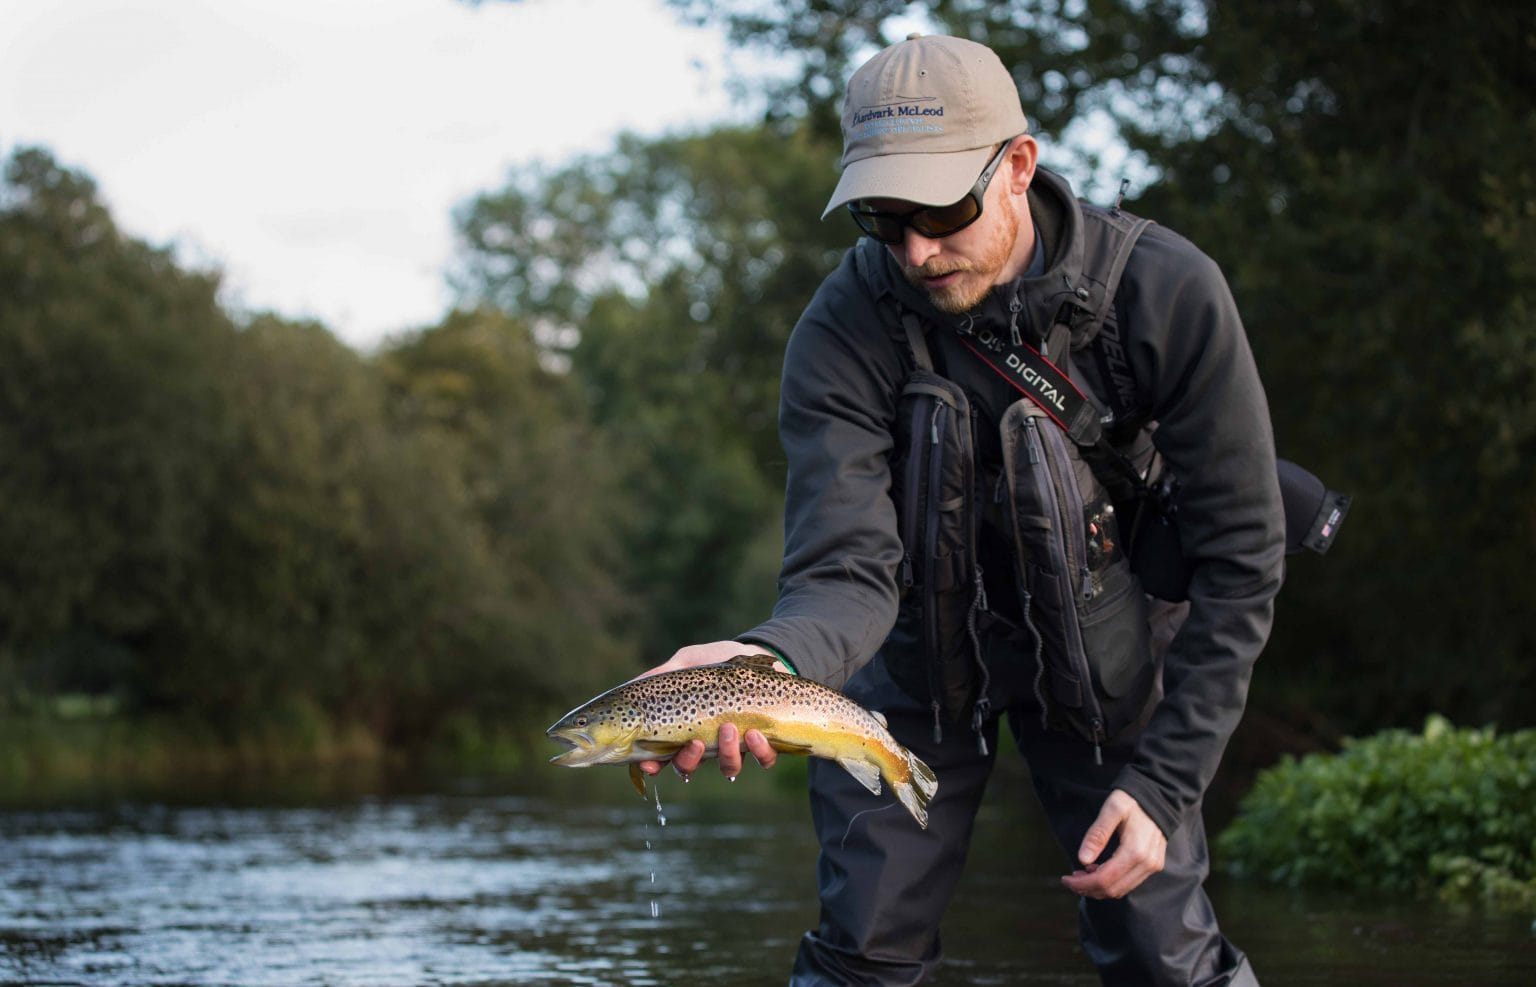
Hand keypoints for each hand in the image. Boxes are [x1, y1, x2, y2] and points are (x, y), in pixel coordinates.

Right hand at [634, 641, 788, 780]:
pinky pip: (763, 759)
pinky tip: (755, 733)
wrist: (757, 653)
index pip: (662, 755)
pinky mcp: (764, 742)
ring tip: (729, 728)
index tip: (650, 764)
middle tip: (695, 741)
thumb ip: (663, 673)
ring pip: (727, 767)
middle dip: (689, 761)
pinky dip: (759, 752)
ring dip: (726, 754)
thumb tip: (635, 684)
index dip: (654, 766)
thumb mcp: (687, 661)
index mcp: (684, 728)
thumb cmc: (716, 660)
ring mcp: (735, 745)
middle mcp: (707, 743)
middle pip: (690, 768)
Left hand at [1060, 789, 1166, 898]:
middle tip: (1071, 879)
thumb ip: (1097, 834)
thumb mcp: (1112, 809)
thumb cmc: (1133, 801)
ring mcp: (1152, 867)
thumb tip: (1083, 859)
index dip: (1082, 883)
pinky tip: (1098, 871)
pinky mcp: (1153, 866)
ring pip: (1121, 890)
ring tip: (1082, 874)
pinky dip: (1112, 883)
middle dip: (1088, 888)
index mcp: (1136, 851)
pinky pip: (1129, 883)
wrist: (1158, 798)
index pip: (1105, 879)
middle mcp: (1147, 864)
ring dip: (1099, 888)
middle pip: (1112, 889)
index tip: (1065, 879)